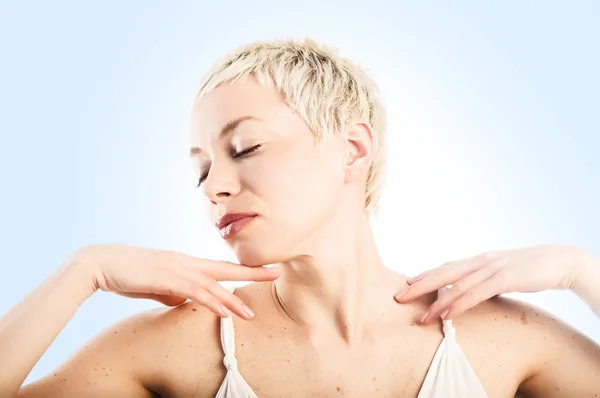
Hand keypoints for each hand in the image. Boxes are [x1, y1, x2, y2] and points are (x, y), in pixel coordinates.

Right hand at [72, 243, 280, 319]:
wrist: (100, 263)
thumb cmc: (127, 273)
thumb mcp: (155, 284)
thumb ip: (172, 291)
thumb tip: (184, 301)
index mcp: (184, 262)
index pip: (218, 267)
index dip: (242, 270)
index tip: (262, 271)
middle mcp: (185, 262)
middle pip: (225, 268)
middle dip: (252, 272)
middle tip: (276, 273)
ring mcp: (176, 268)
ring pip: (212, 284)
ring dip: (232, 300)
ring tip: (250, 314)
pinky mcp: (165, 277)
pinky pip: (193, 292)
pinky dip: (211, 302)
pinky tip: (224, 312)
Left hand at [394, 244, 588, 324]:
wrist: (560, 260)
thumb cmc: (530, 269)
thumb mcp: (502, 273)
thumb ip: (484, 279)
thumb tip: (468, 290)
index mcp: (479, 260)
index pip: (446, 267)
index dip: (425, 276)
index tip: (406, 285)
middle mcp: (481, 261)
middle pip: (443, 273)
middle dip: (420, 286)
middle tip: (399, 297)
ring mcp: (492, 268)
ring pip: (457, 286)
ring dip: (438, 302)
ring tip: (421, 316)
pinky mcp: (505, 278)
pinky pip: (477, 293)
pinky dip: (460, 303)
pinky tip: (449, 314)